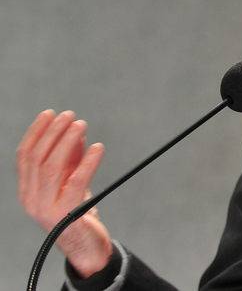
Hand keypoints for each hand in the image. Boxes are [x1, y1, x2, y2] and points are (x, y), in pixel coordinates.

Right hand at [16, 109, 112, 277]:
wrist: (86, 247)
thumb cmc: (77, 213)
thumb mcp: (70, 182)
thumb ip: (70, 159)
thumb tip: (76, 131)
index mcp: (27, 190)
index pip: (25, 156)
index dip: (36, 132)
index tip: (50, 113)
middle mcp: (31, 199)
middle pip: (38, 158)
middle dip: (53, 132)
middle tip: (70, 115)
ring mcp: (46, 208)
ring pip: (52, 167)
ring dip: (67, 142)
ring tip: (81, 125)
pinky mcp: (67, 214)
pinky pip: (76, 182)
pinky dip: (87, 162)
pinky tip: (98, 148)